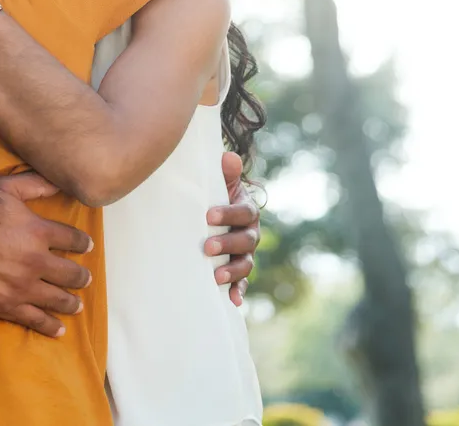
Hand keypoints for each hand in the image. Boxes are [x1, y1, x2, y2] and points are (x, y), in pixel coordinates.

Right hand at [0, 173, 92, 337]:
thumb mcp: (5, 188)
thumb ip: (35, 184)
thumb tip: (59, 180)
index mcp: (39, 232)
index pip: (72, 239)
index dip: (82, 243)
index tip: (86, 246)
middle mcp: (36, 262)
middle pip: (71, 273)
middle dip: (81, 276)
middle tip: (85, 277)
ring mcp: (22, 287)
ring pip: (58, 299)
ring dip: (71, 302)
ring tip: (77, 304)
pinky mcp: (6, 306)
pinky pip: (35, 320)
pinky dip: (50, 326)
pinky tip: (59, 329)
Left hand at [204, 151, 259, 305]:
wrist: (210, 216)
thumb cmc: (211, 196)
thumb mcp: (218, 182)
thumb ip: (224, 172)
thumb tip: (229, 157)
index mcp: (246, 210)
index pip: (244, 212)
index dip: (228, 214)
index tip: (208, 216)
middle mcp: (251, 232)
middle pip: (246, 240)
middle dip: (228, 244)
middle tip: (207, 248)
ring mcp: (246, 253)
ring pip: (246, 263)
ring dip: (233, 271)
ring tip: (216, 276)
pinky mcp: (238, 271)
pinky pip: (242, 283)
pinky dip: (238, 292)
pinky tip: (232, 301)